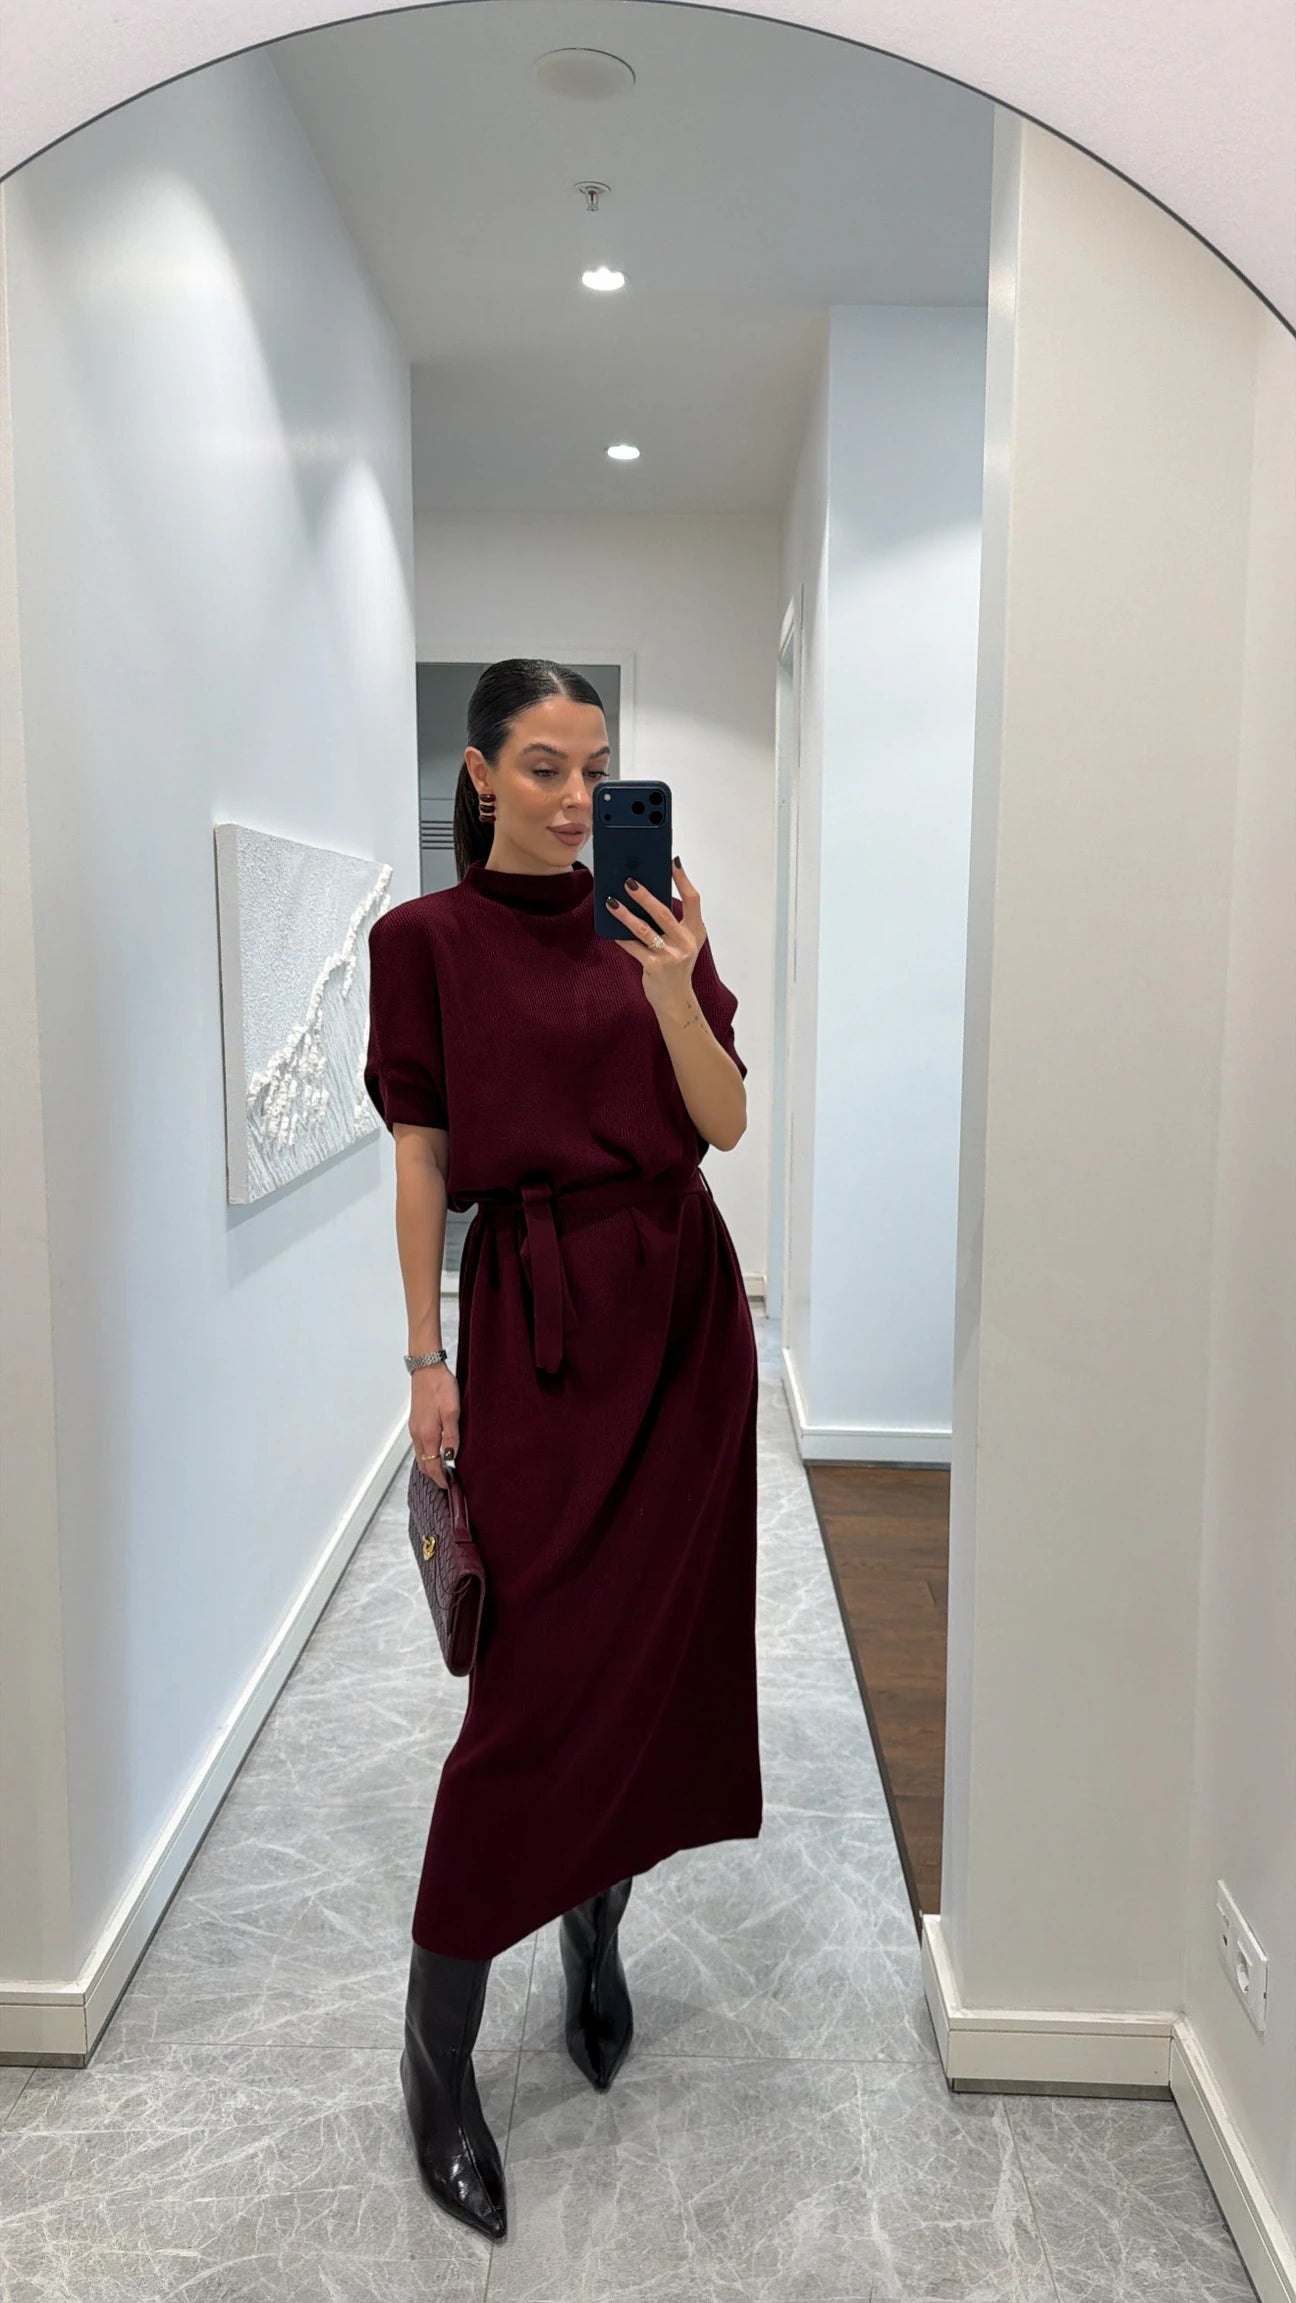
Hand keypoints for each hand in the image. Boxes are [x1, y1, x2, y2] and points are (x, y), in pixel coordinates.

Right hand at [410, 1364, 458, 1490]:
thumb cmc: (441, 1387)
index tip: (449, 1486)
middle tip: (448, 1482)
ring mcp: (414, 1428)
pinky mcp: (415, 1422)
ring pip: (420, 1455)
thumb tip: (451, 1457)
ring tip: (444, 1470)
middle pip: (423, 1464)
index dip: (440, 1478)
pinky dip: (426, 1455)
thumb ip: (451, 1435)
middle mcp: (417, 1434)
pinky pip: (419, 1446)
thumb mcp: (452, 1411)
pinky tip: (436, 1453)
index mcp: (427, 1434)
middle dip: (434, 1475)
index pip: (431, 1465)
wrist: (427, 1368)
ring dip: (430, 1465)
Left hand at [605, 858, 704, 1011]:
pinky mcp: (655, 967)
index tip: (673, 861)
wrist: (676, 999)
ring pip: (644, 929)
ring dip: (625, 915)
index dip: (683, 879)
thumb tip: (643, 894)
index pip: (693, 899)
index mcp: (696, 930)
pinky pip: (633, 947)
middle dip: (644, 895)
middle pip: (663, 912)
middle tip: (628, 881)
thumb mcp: (682, 942)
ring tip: (611, 902)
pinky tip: (610, 928)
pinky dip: (621, 937)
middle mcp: (687, 942)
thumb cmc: (676, 965)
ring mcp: (671, 955)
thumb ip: (672, 922)